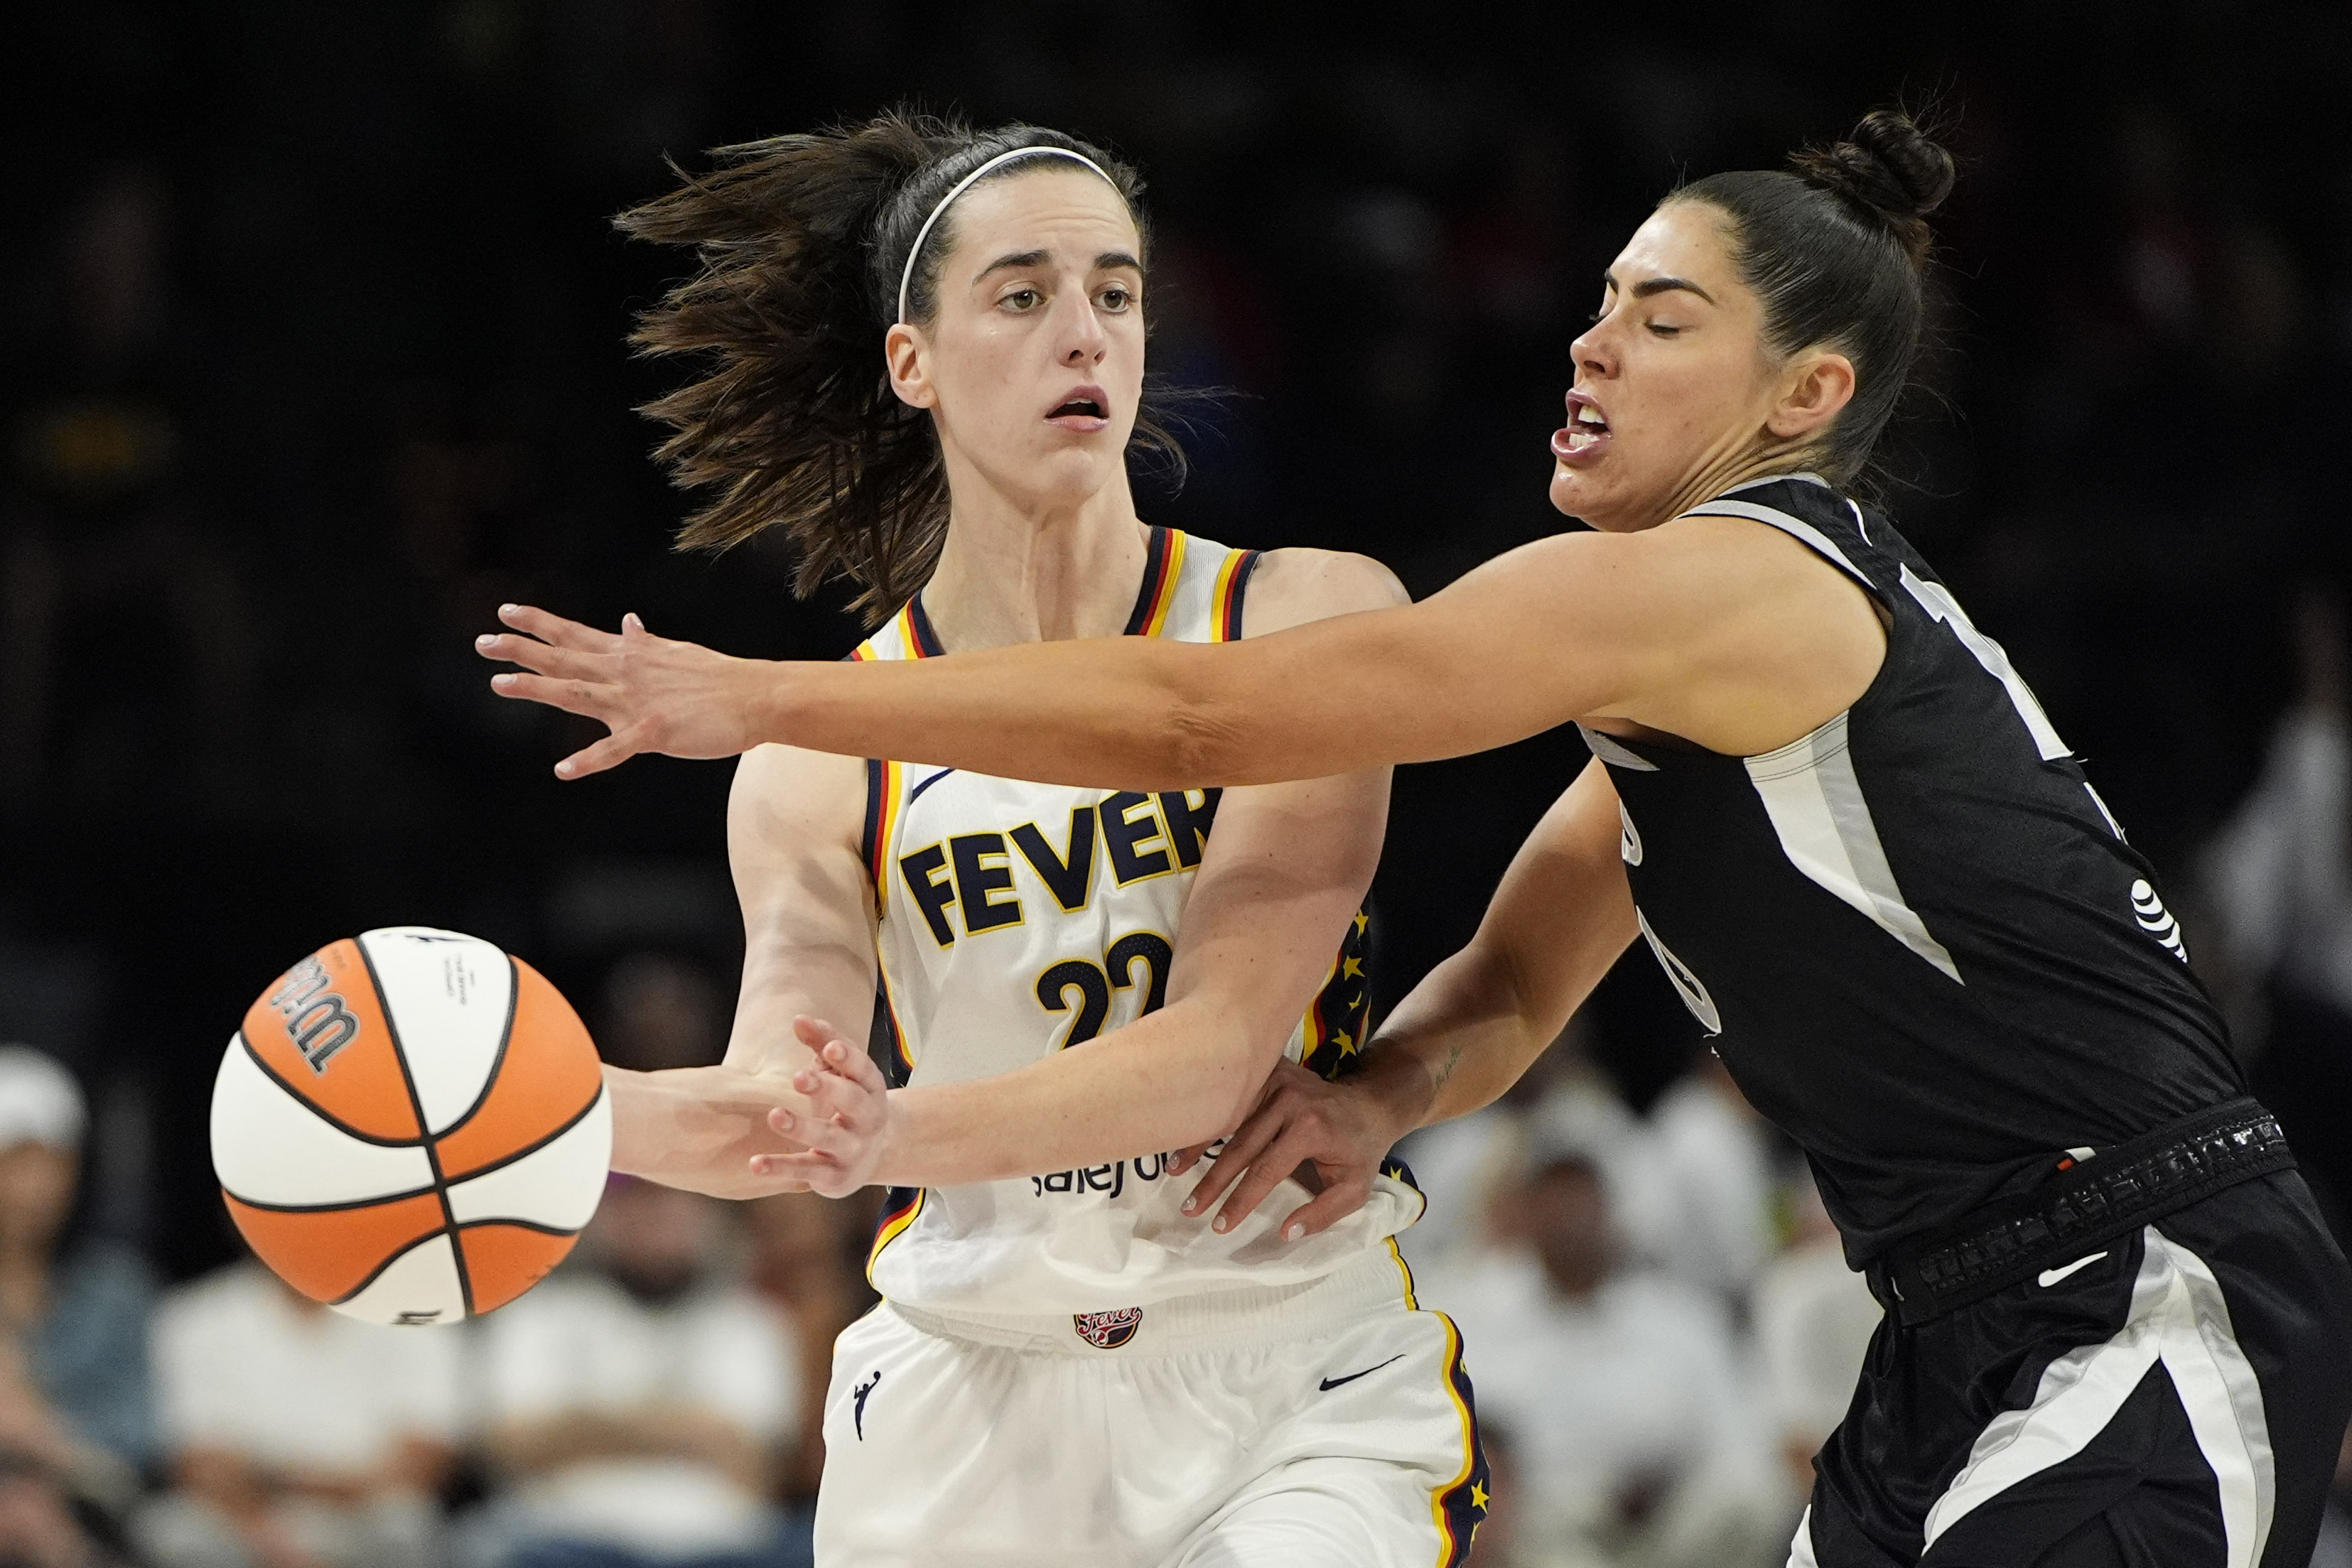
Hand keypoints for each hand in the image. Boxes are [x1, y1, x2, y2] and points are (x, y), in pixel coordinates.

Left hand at [476, 605, 768, 777]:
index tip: (505, 611)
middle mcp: (625, 673)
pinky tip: (563, 769)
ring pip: (577, 693)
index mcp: (629, 655)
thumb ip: (644, 641)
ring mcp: (637, 701)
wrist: (755, 697)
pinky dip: (589, 759)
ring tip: (499, 684)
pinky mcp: (654, 732)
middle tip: (483, 643)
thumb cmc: (718, 677)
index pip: (575, 634)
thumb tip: (628, 621)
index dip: (539, 623)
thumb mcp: (676, 651)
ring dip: (537, 688)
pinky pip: (615, 749)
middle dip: (521, 650)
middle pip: (565, 658)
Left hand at [751, 1018, 896, 1198]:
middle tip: (799, 1077)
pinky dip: (780, 1167)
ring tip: (775, 1115)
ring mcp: (852, 1149)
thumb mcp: (841, 1071)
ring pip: (829, 1138)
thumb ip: (823, 1043)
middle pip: (853, 1102)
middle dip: (829, 1089)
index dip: (849, 1059)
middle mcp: (868, 1119)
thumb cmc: (849, 1100)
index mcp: (871, 1088)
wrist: (873, 1153)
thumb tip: (799, 1019)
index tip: (829, 1048)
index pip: (863, 1070)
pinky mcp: (834, 1176)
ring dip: (802, 1127)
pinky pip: (806, 1171)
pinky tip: (754, 1163)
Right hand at [1176, 1059, 1407, 1240]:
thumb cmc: (1359, 1151)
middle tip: (1189, 1209)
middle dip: (1212, 1182)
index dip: (1239, 1201)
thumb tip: (1284, 1233)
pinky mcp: (1267, 1071)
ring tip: (1173, 1173)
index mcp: (1310, 1128)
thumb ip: (1322, 1214)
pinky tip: (1185, 1139)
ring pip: (1228, 1120)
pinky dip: (1207, 1120)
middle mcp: (1289, 1099)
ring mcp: (1275, 1080)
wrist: (1368, 1103)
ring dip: (1198, 1147)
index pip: (1266, 1170)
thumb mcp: (1355, 1190)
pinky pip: (1231, 1100)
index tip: (1219, 1226)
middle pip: (1240, 1147)